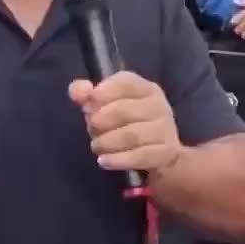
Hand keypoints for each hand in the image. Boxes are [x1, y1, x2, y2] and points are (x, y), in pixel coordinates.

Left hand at [68, 71, 182, 173]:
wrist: (157, 151)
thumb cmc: (124, 122)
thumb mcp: (103, 104)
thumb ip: (84, 93)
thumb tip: (78, 93)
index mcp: (144, 88)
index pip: (125, 83)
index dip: (103, 93)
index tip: (87, 104)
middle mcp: (159, 105)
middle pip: (123, 111)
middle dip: (99, 121)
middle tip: (91, 128)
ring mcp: (165, 129)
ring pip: (132, 135)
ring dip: (107, 142)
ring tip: (96, 146)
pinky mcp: (166, 152)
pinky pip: (141, 156)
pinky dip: (119, 160)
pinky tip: (104, 161)